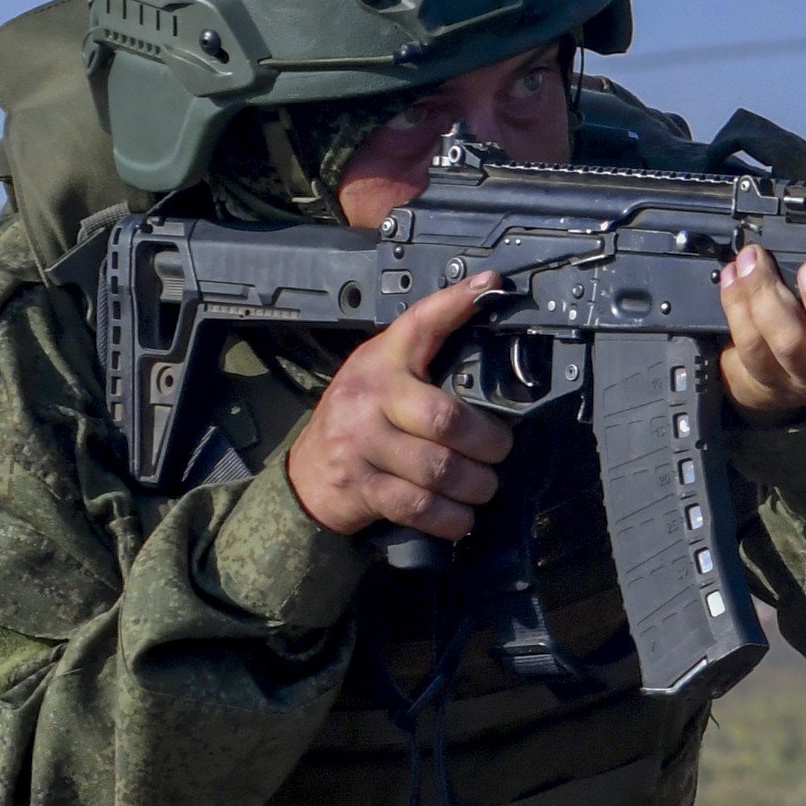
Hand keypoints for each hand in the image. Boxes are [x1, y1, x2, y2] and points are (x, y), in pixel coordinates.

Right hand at [286, 274, 514, 542]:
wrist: (307, 476)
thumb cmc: (360, 422)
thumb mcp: (382, 377)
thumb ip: (426, 361)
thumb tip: (487, 335)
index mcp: (381, 363)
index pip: (419, 325)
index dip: (454, 304)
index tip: (489, 287)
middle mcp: (368, 398)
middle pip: (448, 419)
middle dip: (489, 444)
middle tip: (498, 453)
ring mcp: (360, 444)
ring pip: (441, 469)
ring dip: (476, 485)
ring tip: (482, 486)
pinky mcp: (360, 487)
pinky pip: (421, 506)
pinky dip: (452, 518)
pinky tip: (459, 515)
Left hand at [712, 245, 805, 416]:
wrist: (796, 386)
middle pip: (803, 344)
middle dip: (784, 300)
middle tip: (788, 261)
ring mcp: (788, 376)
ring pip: (766, 342)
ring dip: (754, 297)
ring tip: (752, 259)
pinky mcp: (757, 373)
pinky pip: (741, 342)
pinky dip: (733, 304)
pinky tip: (732, 276)